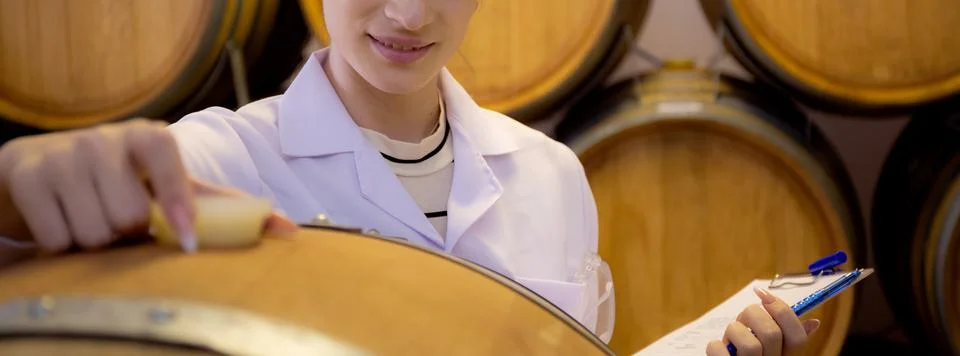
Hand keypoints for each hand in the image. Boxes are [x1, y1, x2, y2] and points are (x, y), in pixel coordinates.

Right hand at [0, 118, 295, 253]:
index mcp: (149, 137)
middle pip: (129, 216)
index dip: (176, 203)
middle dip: (128, 233)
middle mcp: (105, 139)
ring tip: (95, 221)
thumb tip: (290, 230)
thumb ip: (225, 207)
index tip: (184, 239)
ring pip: (94, 230)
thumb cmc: (125, 181)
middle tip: (123, 222)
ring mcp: (63, 154)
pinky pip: (55, 236)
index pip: (168, 163)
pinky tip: (63, 223)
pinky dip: (61, 245)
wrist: (44, 169)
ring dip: (96, 241)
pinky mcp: (25, 176)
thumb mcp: (172, 186)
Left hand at [706, 287, 820, 355]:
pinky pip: (718, 349)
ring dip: (733, 331)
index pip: (798, 336)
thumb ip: (786, 338)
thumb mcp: (770, 350)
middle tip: (743, 319)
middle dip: (752, 315)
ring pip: (748, 344)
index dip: (782, 311)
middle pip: (772, 334)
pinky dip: (716, 345)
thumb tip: (813, 322)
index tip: (762, 294)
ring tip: (731, 338)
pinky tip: (721, 350)